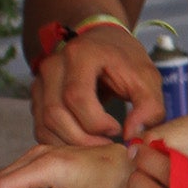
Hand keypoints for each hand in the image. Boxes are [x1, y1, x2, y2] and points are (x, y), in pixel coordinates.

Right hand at [32, 25, 163, 145]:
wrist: (102, 42)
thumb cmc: (124, 60)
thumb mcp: (147, 78)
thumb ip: (149, 106)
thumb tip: (133, 136)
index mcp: (80, 55)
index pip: (77, 97)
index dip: (96, 122)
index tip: (117, 129)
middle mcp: (53, 66)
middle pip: (55, 114)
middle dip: (84, 139)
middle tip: (108, 146)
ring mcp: (41, 82)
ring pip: (45, 124)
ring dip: (72, 144)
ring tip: (98, 145)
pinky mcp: (38, 97)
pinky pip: (41, 128)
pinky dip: (61, 143)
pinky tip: (84, 144)